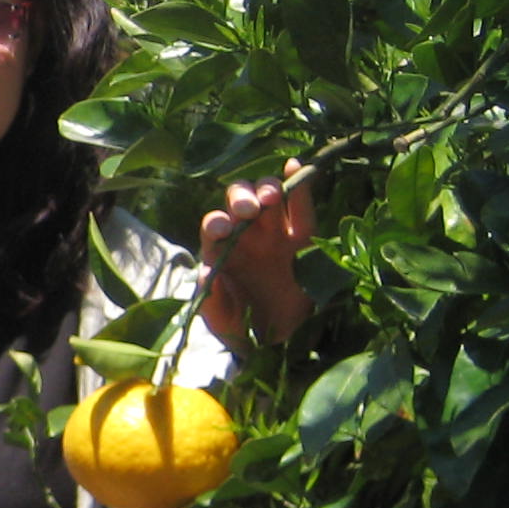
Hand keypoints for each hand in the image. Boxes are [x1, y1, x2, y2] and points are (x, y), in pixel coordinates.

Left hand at [198, 163, 316, 347]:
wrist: (274, 341)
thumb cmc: (239, 325)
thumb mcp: (220, 318)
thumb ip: (210, 299)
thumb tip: (205, 274)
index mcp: (220, 248)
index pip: (214, 226)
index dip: (217, 222)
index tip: (223, 229)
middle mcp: (245, 233)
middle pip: (239, 201)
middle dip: (241, 199)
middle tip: (248, 210)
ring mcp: (274, 232)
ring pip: (269, 197)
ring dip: (267, 190)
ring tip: (271, 198)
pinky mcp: (303, 238)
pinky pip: (302, 208)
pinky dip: (300, 185)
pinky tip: (295, 166)